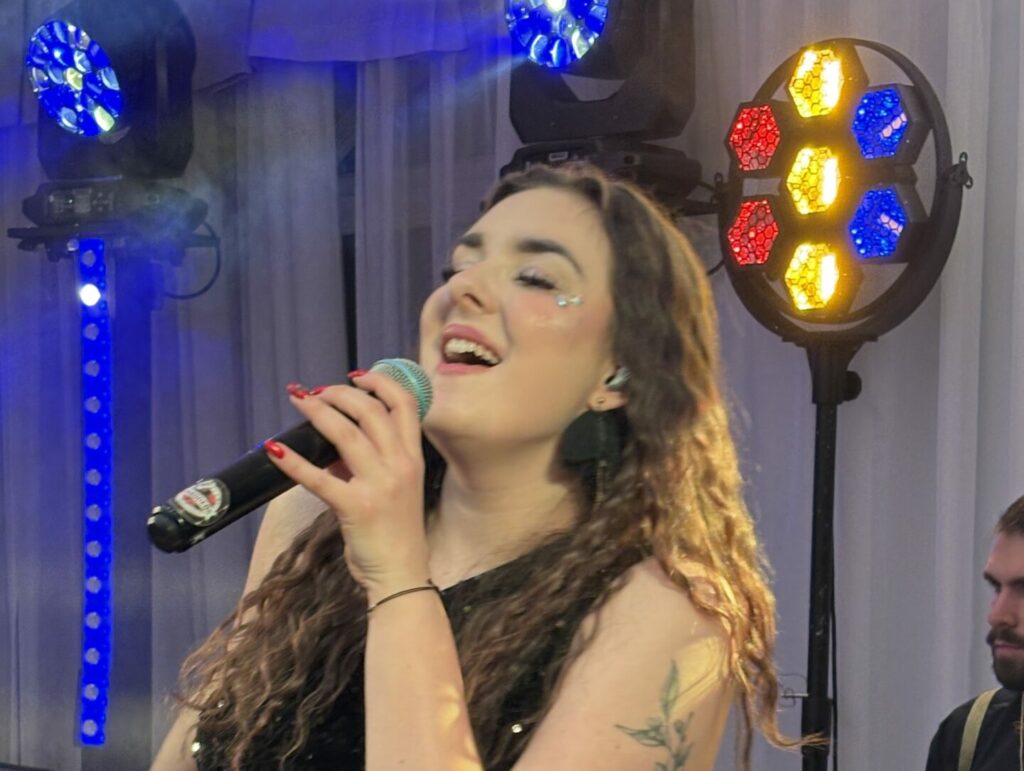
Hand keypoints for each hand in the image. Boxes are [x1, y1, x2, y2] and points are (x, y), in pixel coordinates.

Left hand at [264, 372, 429, 601]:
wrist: (401, 575)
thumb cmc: (396, 533)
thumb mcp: (395, 489)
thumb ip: (371, 463)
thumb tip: (334, 447)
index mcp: (413, 458)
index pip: (405, 404)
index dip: (380, 382)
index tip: (357, 375)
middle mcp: (400, 465)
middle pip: (371, 411)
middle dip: (340, 394)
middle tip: (316, 392)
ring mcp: (380, 485)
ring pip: (347, 433)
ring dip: (318, 412)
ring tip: (298, 401)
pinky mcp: (356, 507)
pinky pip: (319, 478)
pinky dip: (294, 461)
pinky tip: (275, 449)